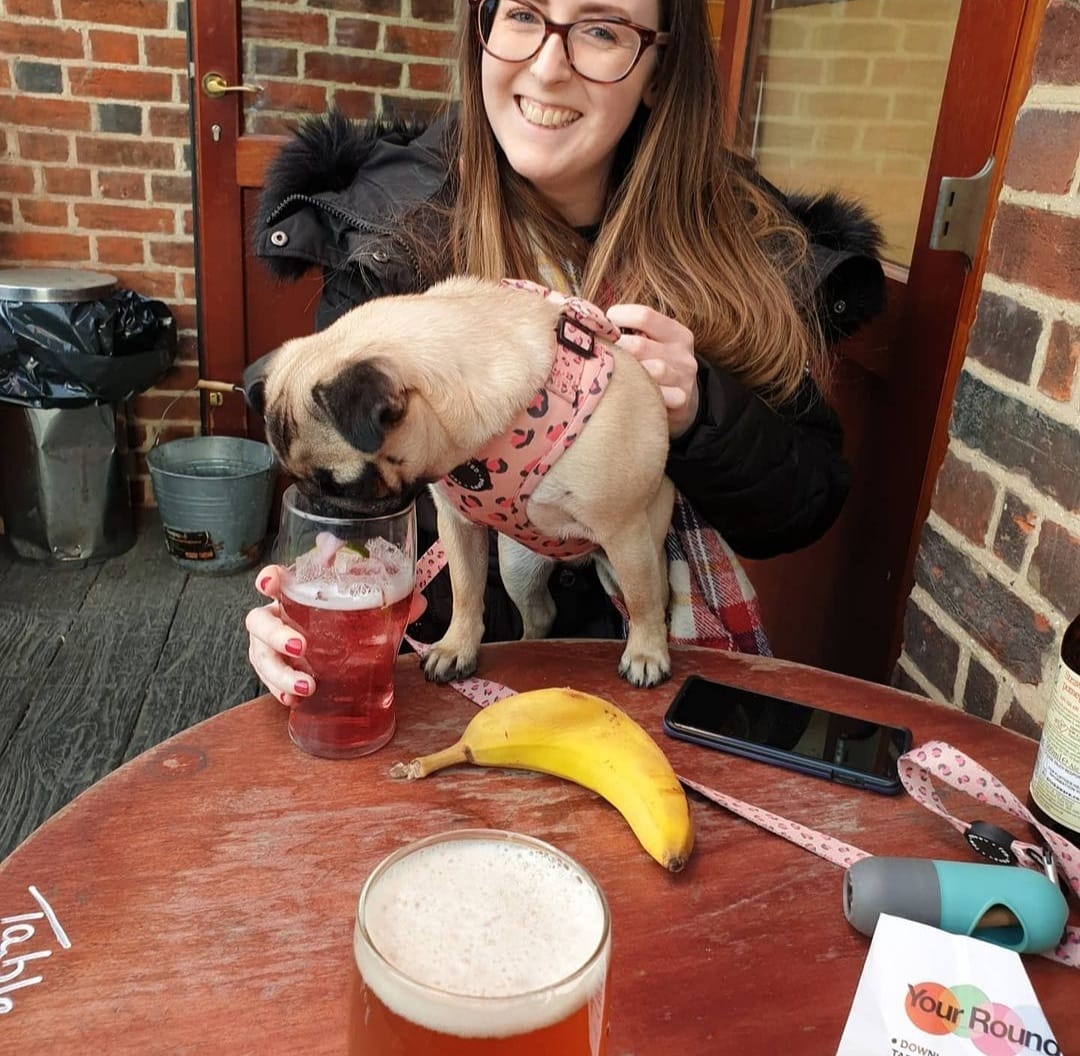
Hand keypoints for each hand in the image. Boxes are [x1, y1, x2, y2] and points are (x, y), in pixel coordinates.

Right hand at [245, 566, 428, 707]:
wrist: (344, 652)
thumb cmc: (348, 621)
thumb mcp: (369, 609)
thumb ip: (391, 601)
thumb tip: (418, 602)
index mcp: (297, 595)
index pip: (276, 580)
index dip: (269, 580)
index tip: (269, 583)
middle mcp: (279, 618)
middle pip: (259, 622)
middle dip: (274, 634)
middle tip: (299, 647)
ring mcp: (273, 648)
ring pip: (261, 657)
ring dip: (280, 674)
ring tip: (306, 687)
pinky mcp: (278, 673)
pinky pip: (270, 684)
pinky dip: (281, 692)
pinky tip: (294, 700)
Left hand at [605, 304, 699, 438]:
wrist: (683, 402)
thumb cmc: (657, 366)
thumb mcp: (656, 345)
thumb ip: (634, 332)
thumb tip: (596, 322)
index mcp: (676, 333)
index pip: (644, 316)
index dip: (618, 318)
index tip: (605, 325)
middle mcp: (682, 354)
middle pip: (638, 345)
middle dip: (615, 350)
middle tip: (602, 354)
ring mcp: (683, 377)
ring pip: (649, 371)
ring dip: (625, 373)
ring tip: (611, 375)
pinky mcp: (682, 399)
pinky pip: (656, 395)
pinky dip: (639, 395)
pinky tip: (627, 395)